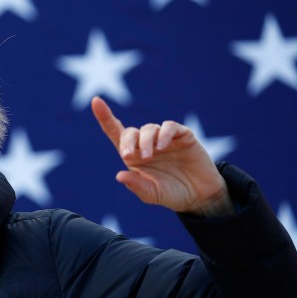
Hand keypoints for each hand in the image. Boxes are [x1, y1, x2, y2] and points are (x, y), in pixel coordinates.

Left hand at [90, 97, 233, 216]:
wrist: (201, 196)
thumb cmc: (172, 194)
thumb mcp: (152, 194)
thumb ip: (137, 186)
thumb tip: (119, 176)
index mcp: (134, 156)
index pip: (116, 133)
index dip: (105, 117)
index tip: (95, 101)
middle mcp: (147, 144)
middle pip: (131, 132)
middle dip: (128, 141)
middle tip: (130, 155)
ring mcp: (165, 139)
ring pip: (149, 128)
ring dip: (146, 140)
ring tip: (150, 155)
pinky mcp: (183, 136)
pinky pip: (170, 127)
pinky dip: (164, 133)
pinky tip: (162, 146)